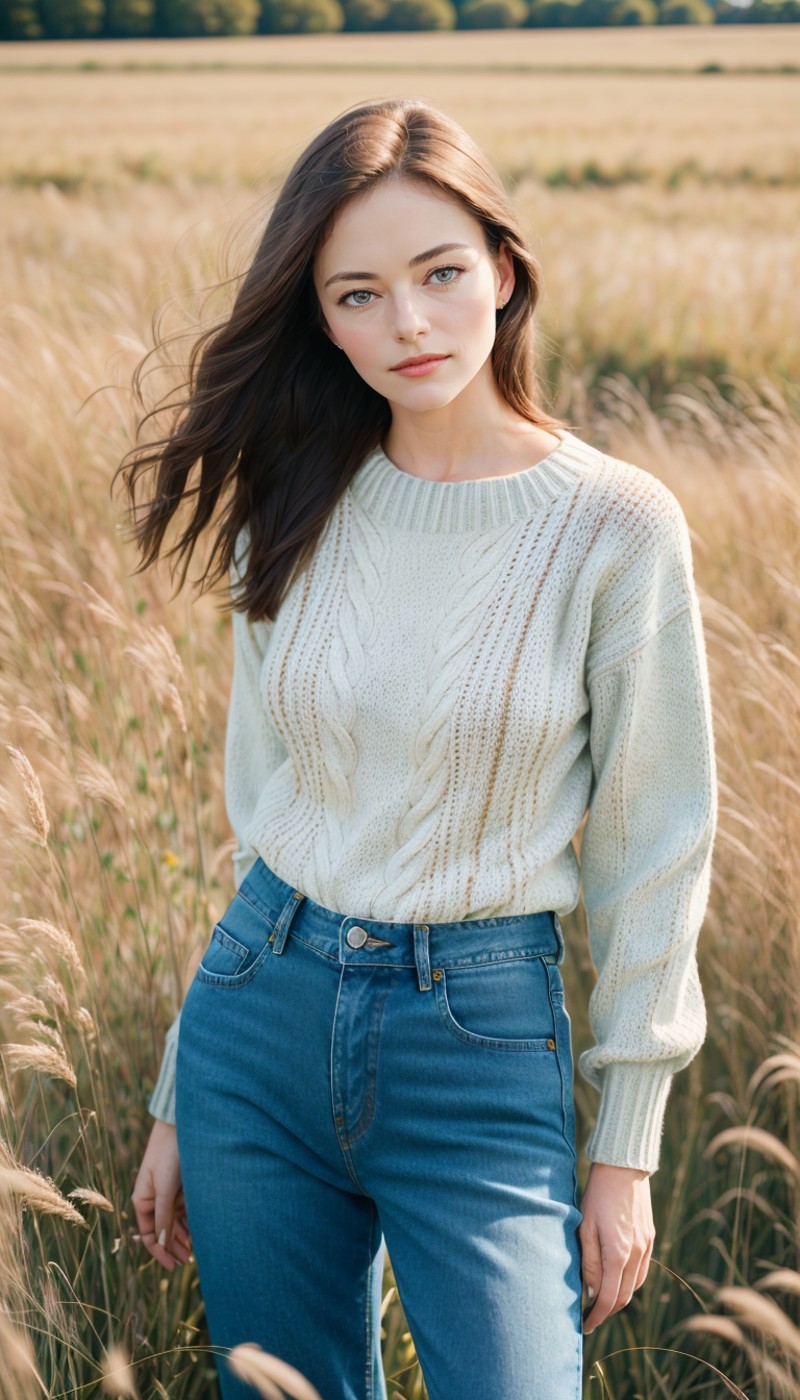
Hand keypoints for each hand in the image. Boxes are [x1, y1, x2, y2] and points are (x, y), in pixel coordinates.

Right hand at [131, 1118, 192, 1271]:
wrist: (180, 1127)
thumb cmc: (167, 1156)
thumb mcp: (164, 1189)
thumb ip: (163, 1217)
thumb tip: (162, 1245)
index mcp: (143, 1201)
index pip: (149, 1235)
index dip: (159, 1252)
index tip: (173, 1266)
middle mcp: (154, 1200)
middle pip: (163, 1231)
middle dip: (173, 1247)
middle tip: (187, 1261)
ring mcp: (168, 1194)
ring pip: (175, 1223)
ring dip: (182, 1237)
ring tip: (194, 1251)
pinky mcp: (181, 1187)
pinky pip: (184, 1211)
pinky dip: (189, 1223)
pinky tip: (197, 1233)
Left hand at [579, 1161, 654, 1333]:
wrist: (623, 1167)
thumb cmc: (598, 1196)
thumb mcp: (585, 1228)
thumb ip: (590, 1262)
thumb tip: (593, 1292)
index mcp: (618, 1254)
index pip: (609, 1299)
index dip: (596, 1317)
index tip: (585, 1326)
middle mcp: (636, 1254)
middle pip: (623, 1297)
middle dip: (607, 1311)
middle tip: (590, 1317)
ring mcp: (646, 1246)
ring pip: (635, 1286)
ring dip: (619, 1298)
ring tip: (602, 1300)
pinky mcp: (649, 1237)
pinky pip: (642, 1271)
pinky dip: (630, 1282)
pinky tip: (618, 1279)